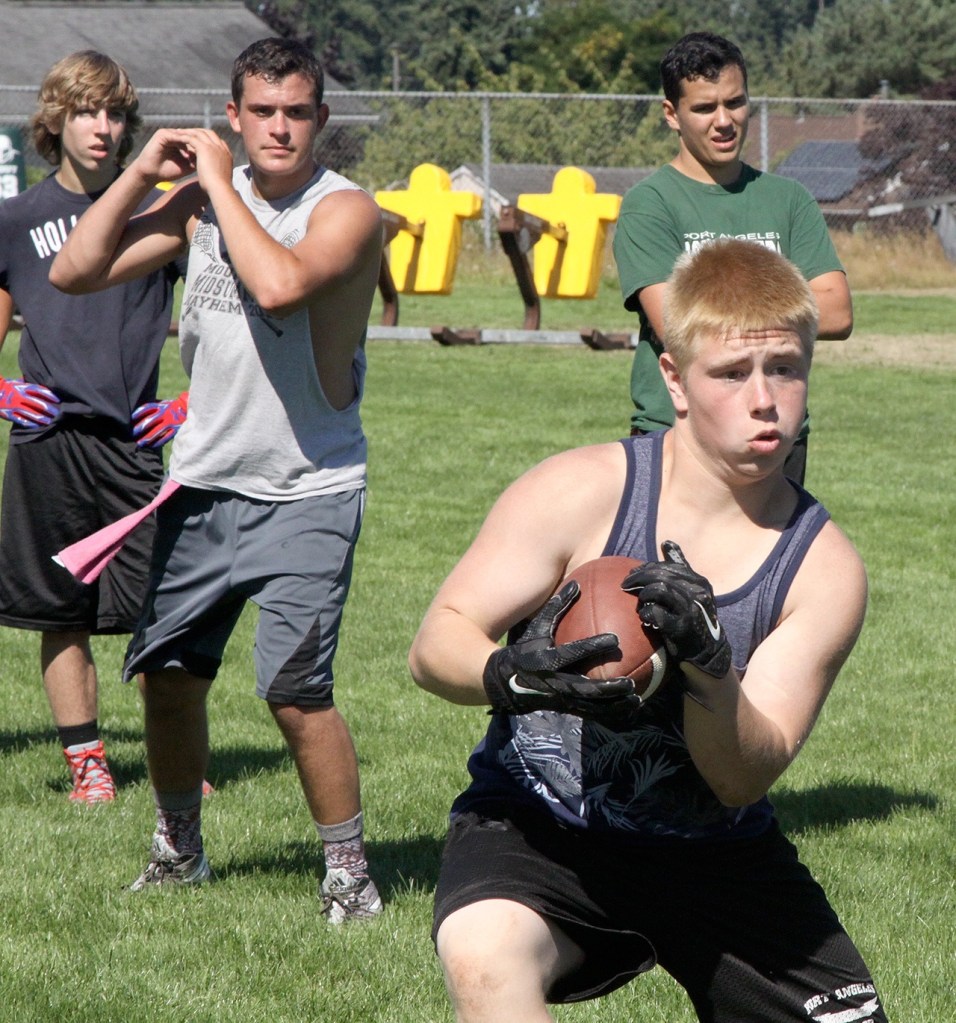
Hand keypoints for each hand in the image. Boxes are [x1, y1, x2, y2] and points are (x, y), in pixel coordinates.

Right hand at [0, 376, 60, 427]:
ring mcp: (14, 406)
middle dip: (49, 409)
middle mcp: (19, 397)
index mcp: (21, 387)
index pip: (39, 390)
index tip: (58, 399)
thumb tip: (43, 381)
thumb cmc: (8, 387)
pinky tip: (37, 425)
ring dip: (42, 418)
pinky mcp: (9, 414)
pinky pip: (22, 421)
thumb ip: (29, 383)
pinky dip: (31, 424)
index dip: (49, 395)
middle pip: (38, 404)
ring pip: (31, 414)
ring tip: (49, 421)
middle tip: (57, 413)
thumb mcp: (17, 382)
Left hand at [131, 390, 187, 447]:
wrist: (190, 409)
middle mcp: (165, 414)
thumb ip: (155, 408)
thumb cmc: (175, 407)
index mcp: (162, 406)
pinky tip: (152, 445)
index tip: (131, 418)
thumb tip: (141, 413)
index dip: (138, 413)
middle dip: (140, 427)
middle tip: (132, 433)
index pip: (147, 408)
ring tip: (140, 443)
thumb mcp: (165, 404)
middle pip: (150, 421)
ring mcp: (171, 422)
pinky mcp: (176, 429)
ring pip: (157, 431)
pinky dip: (158, 442)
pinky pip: (165, 437)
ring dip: (147, 437)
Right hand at [483, 581, 644, 720]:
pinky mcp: (565, 710)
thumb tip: (576, 584)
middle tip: (630, 682)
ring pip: (590, 707)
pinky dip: (610, 715)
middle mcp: (554, 683)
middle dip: (608, 688)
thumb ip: (556, 607)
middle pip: (585, 689)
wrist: (503, 682)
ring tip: (635, 701)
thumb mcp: (536, 628)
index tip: (615, 640)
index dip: (593, 647)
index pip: (572, 653)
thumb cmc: (524, 650)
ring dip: (613, 706)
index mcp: (546, 660)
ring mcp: (560, 700)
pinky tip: (628, 710)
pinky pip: (590, 715)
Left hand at [621, 541, 731, 682]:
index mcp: (699, 582)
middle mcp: (698, 593)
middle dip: (638, 577)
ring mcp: (691, 610)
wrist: (707, 651)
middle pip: (661, 575)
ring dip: (643, 595)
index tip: (632, 573)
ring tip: (639, 602)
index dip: (647, 568)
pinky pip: (656, 613)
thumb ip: (681, 568)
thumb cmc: (694, 617)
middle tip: (624, 584)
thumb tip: (667, 543)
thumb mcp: (692, 591)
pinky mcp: (682, 628)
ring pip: (658, 590)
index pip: (668, 566)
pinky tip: (645, 617)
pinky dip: (646, 613)